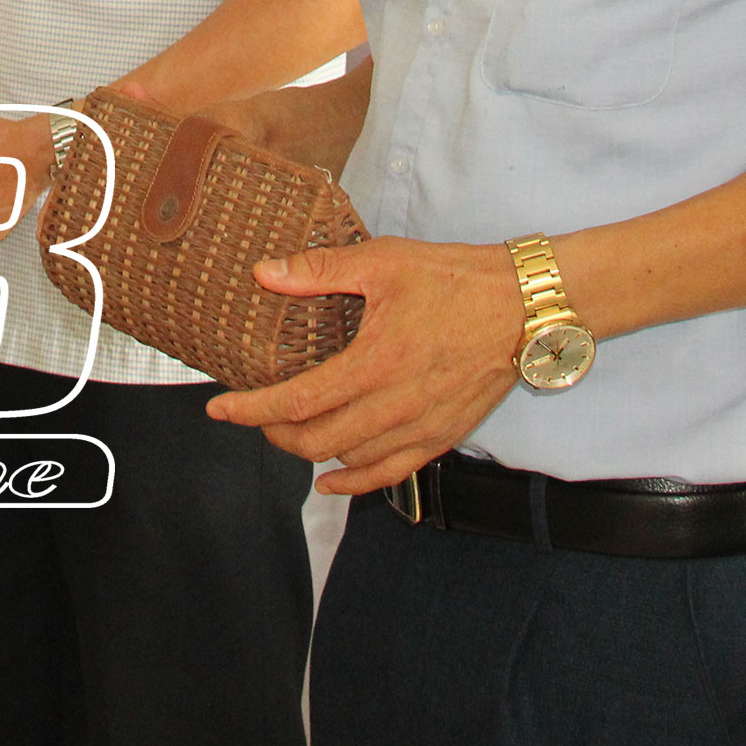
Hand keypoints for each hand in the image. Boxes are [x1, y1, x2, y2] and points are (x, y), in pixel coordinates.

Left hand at [206, 238, 524, 495]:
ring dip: (311, 453)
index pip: (298, 401)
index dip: (252, 409)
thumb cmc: (456, 280)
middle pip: (317, 440)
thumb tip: (265, 272)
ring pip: (350, 461)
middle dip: (274, 432)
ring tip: (288, 432)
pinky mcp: (442, 436)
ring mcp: (420, 427)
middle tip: (253, 415)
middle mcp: (395, 405)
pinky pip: (391, 474)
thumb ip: (320, 271)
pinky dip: (356, 482)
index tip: (220, 409)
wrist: (524, 306)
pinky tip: (334, 480)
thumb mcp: (383, 263)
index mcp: (375, 362)